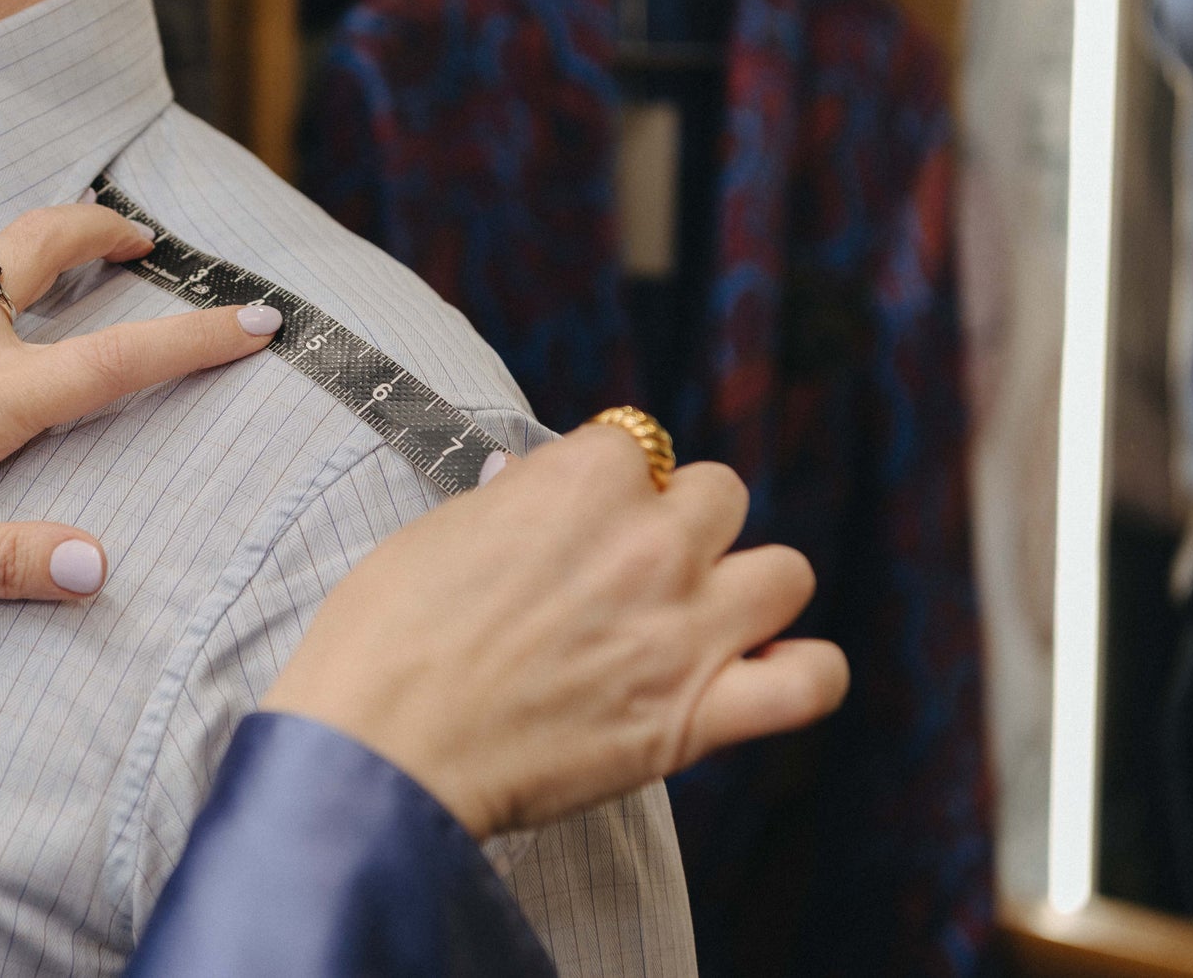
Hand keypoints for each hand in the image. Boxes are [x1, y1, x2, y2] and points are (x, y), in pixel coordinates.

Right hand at [261, 426, 848, 838]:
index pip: (636, 444)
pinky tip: (761, 673)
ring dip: (747, 586)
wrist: (380, 747)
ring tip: (699, 616)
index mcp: (579, 482)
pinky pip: (812, 680)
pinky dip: (801, 674)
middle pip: (720, 494)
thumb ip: (515, 502)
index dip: (609, 484)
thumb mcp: (441, 528)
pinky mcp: (698, 717)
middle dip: (682, 524)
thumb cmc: (382, 638)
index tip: (579, 519)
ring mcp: (685, 629)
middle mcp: (649, 543)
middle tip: (631, 569)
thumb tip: (535, 491)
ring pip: (786, 572)